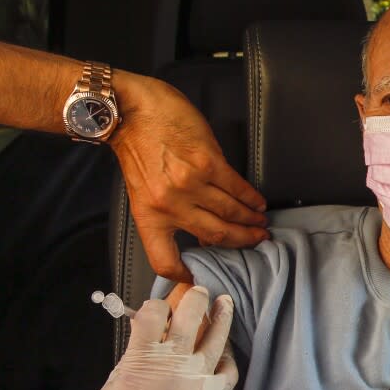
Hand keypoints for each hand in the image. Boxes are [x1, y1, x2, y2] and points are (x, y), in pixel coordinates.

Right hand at [89, 286, 238, 389]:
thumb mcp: (114, 384)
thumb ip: (133, 355)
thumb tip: (145, 333)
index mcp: (143, 358)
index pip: (154, 312)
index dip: (157, 305)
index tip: (160, 308)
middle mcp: (175, 363)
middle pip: (192, 313)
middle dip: (196, 297)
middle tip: (199, 292)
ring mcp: (200, 378)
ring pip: (218, 335)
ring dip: (222, 314)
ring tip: (224, 302)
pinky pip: (230, 366)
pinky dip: (228, 355)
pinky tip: (226, 347)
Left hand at [110, 72, 268, 281]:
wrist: (130, 112)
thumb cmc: (136, 148)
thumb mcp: (144, 189)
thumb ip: (170, 211)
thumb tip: (204, 228)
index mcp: (149, 216)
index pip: (165, 260)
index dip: (184, 274)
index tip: (200, 277)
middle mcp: (170, 205)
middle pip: (216, 235)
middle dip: (242, 240)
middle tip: (256, 240)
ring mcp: (190, 184)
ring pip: (230, 212)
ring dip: (250, 219)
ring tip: (260, 221)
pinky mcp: (208, 163)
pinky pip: (237, 188)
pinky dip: (251, 197)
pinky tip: (257, 201)